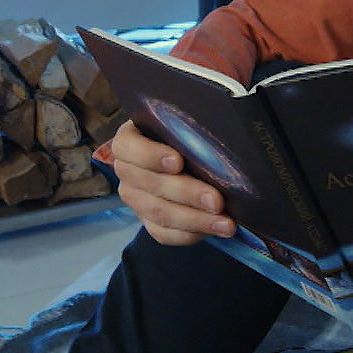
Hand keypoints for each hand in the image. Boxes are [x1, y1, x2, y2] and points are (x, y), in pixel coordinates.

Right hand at [108, 119, 237, 245]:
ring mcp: (136, 198)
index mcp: (130, 139)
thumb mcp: (189, 119)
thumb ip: (194, 120)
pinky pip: (164, 234)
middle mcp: (127, 170)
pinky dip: (191, 234)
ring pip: (159, 213)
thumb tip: (219, 118)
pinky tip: (215, 230)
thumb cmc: (190, 132)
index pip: (127, 148)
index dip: (149, 155)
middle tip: (217, 200)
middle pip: (149, 185)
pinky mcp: (148, 221)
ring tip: (226, 223)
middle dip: (186, 194)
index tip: (178, 161)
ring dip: (195, 220)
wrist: (194, 155)